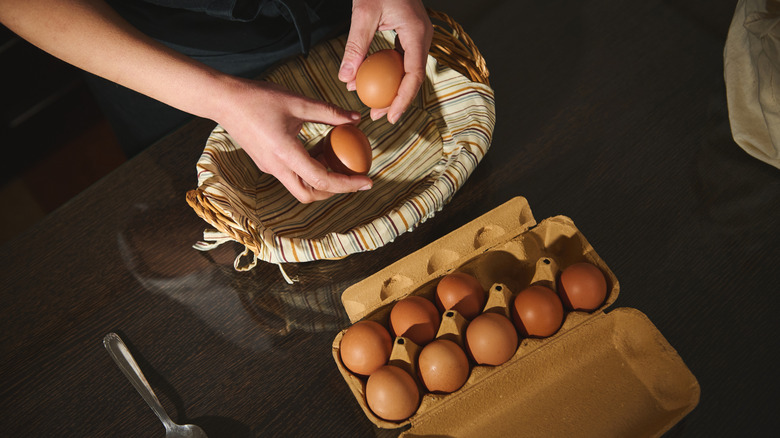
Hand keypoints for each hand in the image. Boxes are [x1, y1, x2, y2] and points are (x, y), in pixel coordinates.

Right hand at [218, 80, 372, 202]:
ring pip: (300, 187)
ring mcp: (269, 167)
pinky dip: (309, 170)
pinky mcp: (266, 163)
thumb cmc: (259, 98)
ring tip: (337, 158)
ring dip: (321, 180)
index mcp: (285, 154)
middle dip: (334, 191)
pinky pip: (292, 175)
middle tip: (353, 177)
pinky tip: (318, 149)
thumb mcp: (298, 102)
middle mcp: (276, 167)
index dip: (348, 185)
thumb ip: (329, 113)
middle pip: (309, 194)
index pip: (322, 180)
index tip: (367, 182)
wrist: (224, 100)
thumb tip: (357, 119)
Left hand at [338, 0, 432, 123]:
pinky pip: (401, 60)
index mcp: (417, 33)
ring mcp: (417, 35)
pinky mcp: (408, 33)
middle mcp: (422, 37)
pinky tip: (371, 81)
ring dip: (392, 89)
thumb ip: (355, 47)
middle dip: (397, 100)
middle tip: (378, 116)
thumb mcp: (362, 13)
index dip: (403, 100)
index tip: (390, 117)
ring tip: (374, 104)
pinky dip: (387, 73)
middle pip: (413, 78)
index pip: (414, 76)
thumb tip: (345, 79)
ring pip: (407, 71)